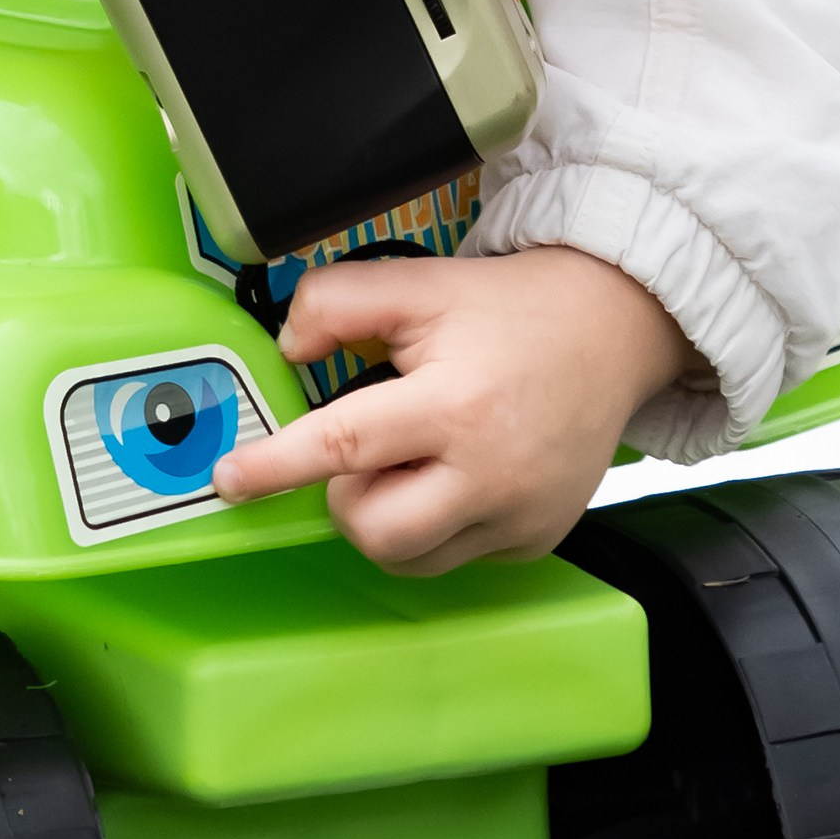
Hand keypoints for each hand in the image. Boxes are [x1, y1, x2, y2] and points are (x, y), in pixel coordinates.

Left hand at [211, 244, 689, 572]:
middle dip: (343, 495)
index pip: (342, 446)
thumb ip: (337, 302)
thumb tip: (287, 349)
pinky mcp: (534, 541)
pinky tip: (456, 471)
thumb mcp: (420, 281)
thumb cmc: (509, 309)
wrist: (612, 329)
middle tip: (366, 445)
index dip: (275, 467)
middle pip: (372, 528)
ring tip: (413, 455)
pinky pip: (455, 557)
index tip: (228, 481)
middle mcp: (488, 475)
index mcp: (454, 405)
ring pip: (408, 557)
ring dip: (385, 515)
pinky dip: (434, 524)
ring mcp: (516, 517)